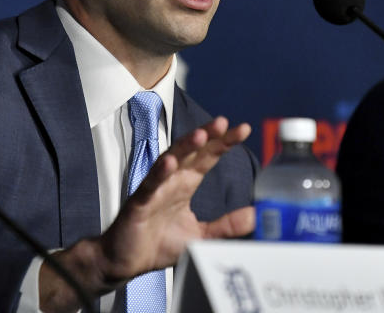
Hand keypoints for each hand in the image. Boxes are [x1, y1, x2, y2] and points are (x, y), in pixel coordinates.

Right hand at [39, 117, 253, 311]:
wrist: (127, 261)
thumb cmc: (160, 243)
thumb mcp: (202, 236)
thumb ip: (227, 225)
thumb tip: (256, 215)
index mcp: (186, 184)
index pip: (208, 157)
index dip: (224, 142)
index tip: (242, 129)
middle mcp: (172, 180)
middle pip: (192, 152)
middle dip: (207, 136)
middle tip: (223, 122)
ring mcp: (155, 189)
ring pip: (171, 161)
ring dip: (185, 147)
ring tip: (200, 135)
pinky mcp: (140, 202)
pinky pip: (150, 185)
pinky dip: (159, 173)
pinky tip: (169, 163)